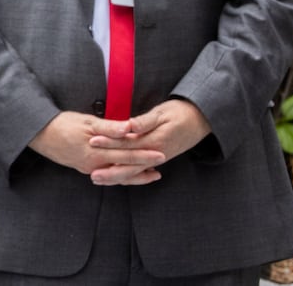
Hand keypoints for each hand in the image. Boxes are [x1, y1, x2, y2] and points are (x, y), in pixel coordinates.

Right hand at [29, 111, 163, 185]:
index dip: (144, 153)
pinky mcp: (85, 168)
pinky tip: (128, 173)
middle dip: (145, 165)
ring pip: (118, 174)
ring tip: (153, 175)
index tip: (161, 153)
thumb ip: (109, 127)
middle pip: (125, 165)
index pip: (125, 153)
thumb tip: (129, 128)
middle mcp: (94, 164)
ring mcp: (89, 168)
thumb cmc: (62, 124)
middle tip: (163, 162)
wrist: (39, 134)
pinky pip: (108, 174)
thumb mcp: (85, 121)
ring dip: (136, 175)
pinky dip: (121, 175)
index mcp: (95, 151)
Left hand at [88, 99, 210, 178]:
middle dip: (110, 171)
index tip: (92, 141)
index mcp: (155, 141)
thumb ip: (145, 121)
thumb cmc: (179, 113)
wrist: (200, 120)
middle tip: (92, 176)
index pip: (127, 143)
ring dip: (116, 177)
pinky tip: (115, 178)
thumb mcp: (162, 113)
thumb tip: (129, 125)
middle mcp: (156, 154)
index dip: (109, 142)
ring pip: (134, 172)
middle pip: (130, 165)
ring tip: (99, 180)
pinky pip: (141, 171)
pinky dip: (128, 176)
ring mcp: (157, 159)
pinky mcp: (158, 159)